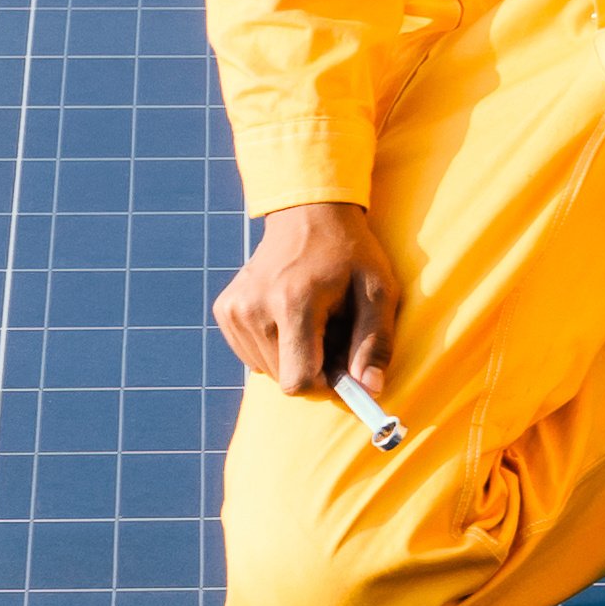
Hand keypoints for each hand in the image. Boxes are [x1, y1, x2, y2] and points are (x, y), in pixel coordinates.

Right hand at [215, 201, 396, 399]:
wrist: (307, 214)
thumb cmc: (350, 254)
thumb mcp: (379, 290)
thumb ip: (376, 342)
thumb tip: (370, 390)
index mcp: (294, 302)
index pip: (298, 380)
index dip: (327, 384)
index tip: (345, 368)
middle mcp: (255, 308)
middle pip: (285, 378)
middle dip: (314, 366)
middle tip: (333, 332)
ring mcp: (234, 309)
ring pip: (268, 371)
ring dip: (295, 356)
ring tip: (313, 320)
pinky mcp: (225, 310)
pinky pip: (253, 356)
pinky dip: (276, 347)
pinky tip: (291, 316)